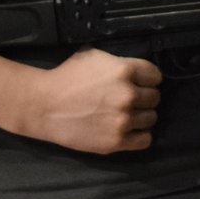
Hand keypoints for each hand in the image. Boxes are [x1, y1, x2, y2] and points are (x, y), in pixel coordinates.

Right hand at [25, 48, 161, 153]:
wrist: (43, 106)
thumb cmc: (66, 77)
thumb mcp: (95, 57)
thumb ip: (120, 62)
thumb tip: (136, 70)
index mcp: (125, 71)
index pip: (156, 76)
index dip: (147, 79)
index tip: (139, 83)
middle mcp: (128, 95)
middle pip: (155, 98)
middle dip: (144, 98)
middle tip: (128, 100)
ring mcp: (123, 120)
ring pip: (151, 118)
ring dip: (141, 116)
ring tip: (126, 115)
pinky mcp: (116, 141)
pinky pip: (145, 140)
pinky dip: (139, 135)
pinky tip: (128, 130)